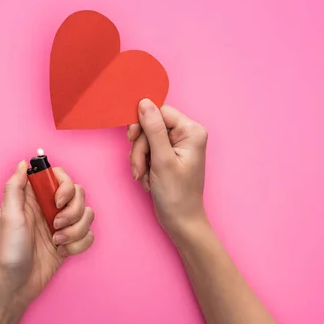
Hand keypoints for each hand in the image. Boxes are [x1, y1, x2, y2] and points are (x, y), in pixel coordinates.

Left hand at [0, 161, 94, 307]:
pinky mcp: (69, 242)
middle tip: (56, 225)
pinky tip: (62, 253)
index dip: (64, 185)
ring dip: (76, 230)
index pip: (58, 177)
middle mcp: (48, 208)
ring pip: (87, 214)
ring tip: (57, 242)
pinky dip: (78, 245)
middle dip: (73, 211)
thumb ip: (14, 187)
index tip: (58, 201)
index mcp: (33, 198)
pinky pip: (88, 235)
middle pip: (78, 194)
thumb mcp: (7, 216)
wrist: (15, 286)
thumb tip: (23, 164)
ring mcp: (60, 225)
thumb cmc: (7, 252)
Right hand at [128, 99, 207, 238]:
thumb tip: (144, 102)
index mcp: (191, 131)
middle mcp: (186, 134)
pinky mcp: (167, 155)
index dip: (142, 124)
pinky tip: (148, 178)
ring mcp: (177, 145)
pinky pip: (147, 150)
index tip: (132, 139)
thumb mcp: (162, 160)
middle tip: (140, 167)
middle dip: (140, 147)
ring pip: (145, 139)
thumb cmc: (176, 195)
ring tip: (144, 177)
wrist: (180, 221)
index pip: (159, 112)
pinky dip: (142, 164)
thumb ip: (153, 129)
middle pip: (150, 126)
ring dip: (139, 158)